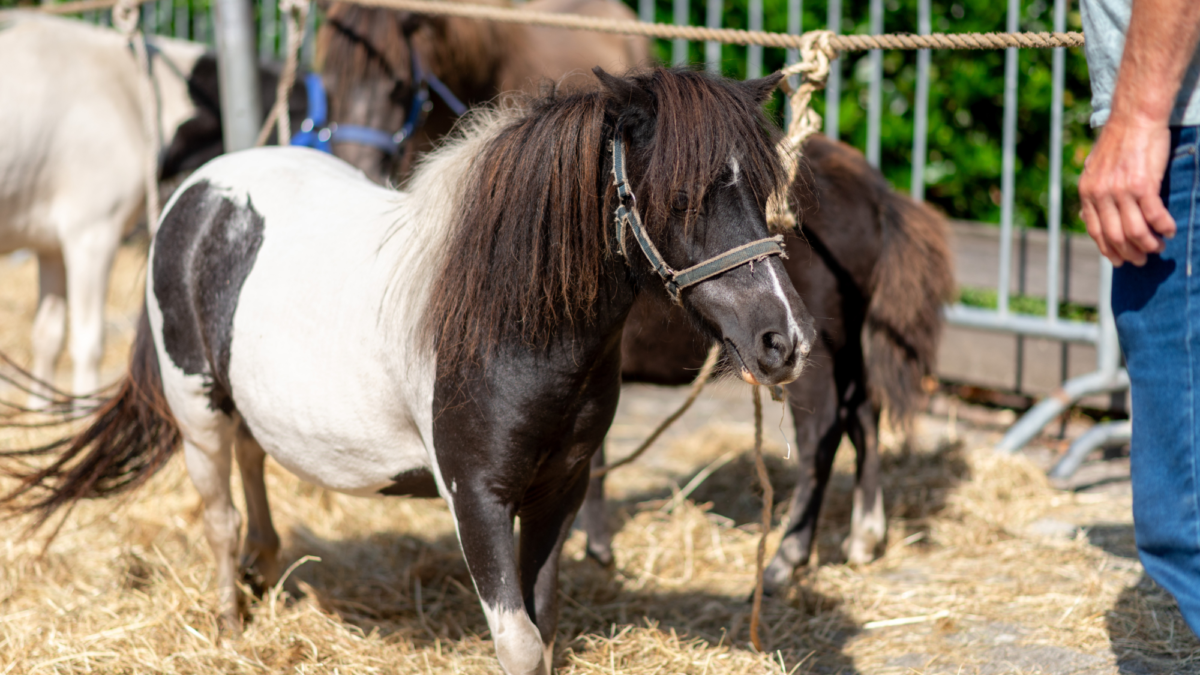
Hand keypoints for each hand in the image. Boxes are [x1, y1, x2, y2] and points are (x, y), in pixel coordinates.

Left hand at [1079, 118, 1175, 266]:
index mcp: (1087, 192)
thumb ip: (1094, 191)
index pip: (1095, 231)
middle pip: (1114, 236)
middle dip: (1129, 252)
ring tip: (1158, 247)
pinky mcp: (1142, 184)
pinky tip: (1169, 231)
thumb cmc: (1119, 141)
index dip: (1107, 249)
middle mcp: (1100, 194)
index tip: (1118, 260)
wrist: (1135, 117)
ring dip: (1148, 244)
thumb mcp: (1095, 168)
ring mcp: (1120, 190)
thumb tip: (1090, 213)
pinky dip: (1163, 227)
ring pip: (1134, 230)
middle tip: (1142, 259)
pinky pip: (1154, 215)